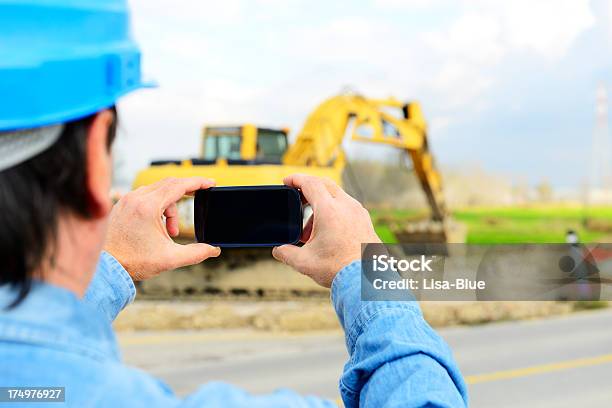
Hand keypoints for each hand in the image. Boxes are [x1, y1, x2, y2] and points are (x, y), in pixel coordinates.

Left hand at [104, 177, 220, 280]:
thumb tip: (214, 250)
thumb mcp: (170, 259)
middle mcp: (136, 198)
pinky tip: (158, 226)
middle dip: (187, 194)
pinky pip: (146, 196)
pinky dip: (158, 207)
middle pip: (170, 185)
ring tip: (170, 232)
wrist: (105, 267)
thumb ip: (196, 253)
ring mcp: (127, 200)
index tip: (212, 183)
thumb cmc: (133, 261)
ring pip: (158, 191)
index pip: (179, 185)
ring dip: (171, 207)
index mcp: (148, 206)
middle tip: (199, 200)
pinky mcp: (122, 205)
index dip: (198, 182)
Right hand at [272, 174, 379, 287]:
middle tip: (297, 200)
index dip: (296, 179)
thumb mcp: (304, 262)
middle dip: (309, 189)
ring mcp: (359, 213)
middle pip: (325, 185)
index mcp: (329, 210)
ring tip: (311, 230)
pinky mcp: (366, 222)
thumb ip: (286, 253)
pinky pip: (348, 208)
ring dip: (322, 205)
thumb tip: (278, 251)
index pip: (310, 183)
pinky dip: (335, 212)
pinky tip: (329, 233)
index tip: (287, 181)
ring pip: (337, 197)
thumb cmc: (337, 269)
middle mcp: (346, 206)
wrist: (365, 281)